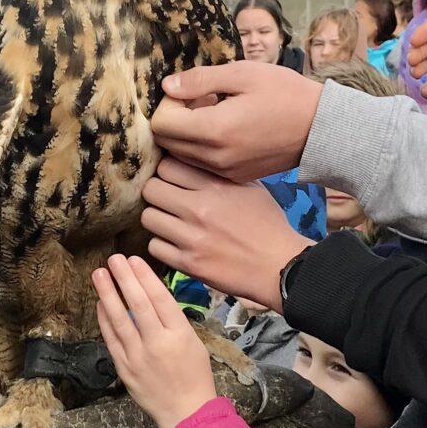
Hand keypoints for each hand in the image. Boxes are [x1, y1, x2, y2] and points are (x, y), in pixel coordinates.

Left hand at [92, 254, 216, 427]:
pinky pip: (111, 339)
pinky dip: (104, 319)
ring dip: (108, 294)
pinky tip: (100, 303)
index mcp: (180, 334)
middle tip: (114, 259)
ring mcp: (138, 356)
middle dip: (124, 279)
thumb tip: (150, 296)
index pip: (159, 298)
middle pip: (138, 304)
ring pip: (119, 320)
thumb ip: (173, 321)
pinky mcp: (124, 368)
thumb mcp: (194, 342)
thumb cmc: (195, 374)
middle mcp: (157, 343)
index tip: (134, 259)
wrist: (185, 411)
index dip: (144, 277)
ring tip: (99, 275)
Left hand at [142, 157, 311, 309]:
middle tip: (167, 201)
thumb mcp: (250, 187)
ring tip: (170, 223)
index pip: (167, 166)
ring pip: (148, 217)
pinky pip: (154, 247)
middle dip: (157, 193)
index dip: (167, 171)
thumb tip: (191, 161)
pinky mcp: (188, 263)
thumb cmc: (267, 223)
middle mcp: (199, 208)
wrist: (278, 265)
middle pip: (151, 189)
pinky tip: (176, 244)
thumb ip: (218, 174)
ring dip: (157, 218)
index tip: (172, 179)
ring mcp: (191, 237)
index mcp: (216, 185)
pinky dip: (162, 244)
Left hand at [151, 62, 321, 181]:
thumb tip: (167, 87)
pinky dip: (203, 148)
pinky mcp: (234, 178)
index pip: (161, 125)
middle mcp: (215, 158)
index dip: (169, 103)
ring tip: (215, 116)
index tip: (190, 92)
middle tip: (202, 101)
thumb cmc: (285, 93)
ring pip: (181, 157)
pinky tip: (226, 132)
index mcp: (215, 130)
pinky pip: (201, 166)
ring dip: (187, 135)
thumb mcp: (244, 73)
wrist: (321, 128)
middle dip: (175, 119)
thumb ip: (200, 80)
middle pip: (167, 143)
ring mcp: (225, 172)